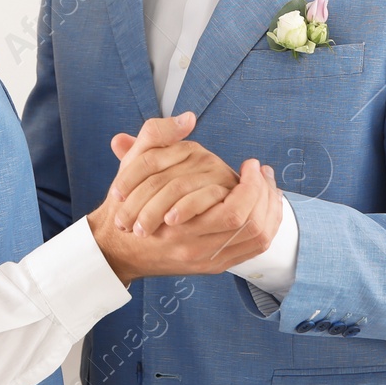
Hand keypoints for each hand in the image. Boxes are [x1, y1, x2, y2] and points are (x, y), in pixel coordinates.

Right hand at [86, 114, 283, 284]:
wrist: (115, 246)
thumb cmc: (126, 203)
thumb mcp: (134, 164)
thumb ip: (158, 135)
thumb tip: (188, 118)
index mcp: (180, 224)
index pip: (236, 210)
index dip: (252, 183)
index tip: (251, 163)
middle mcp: (195, 247)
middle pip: (251, 226)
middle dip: (266, 195)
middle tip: (263, 172)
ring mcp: (206, 259)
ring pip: (256, 239)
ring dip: (270, 210)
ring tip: (269, 186)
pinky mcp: (213, 266)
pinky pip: (252, 250)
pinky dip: (265, 226)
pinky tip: (265, 207)